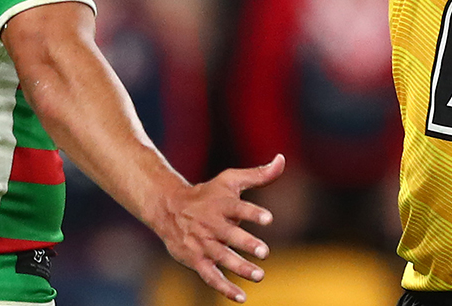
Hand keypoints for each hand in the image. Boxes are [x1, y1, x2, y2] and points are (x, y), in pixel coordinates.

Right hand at [155, 154, 284, 302]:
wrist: (169, 208)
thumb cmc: (208, 194)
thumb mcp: (231, 180)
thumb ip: (259, 174)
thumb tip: (282, 159)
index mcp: (221, 204)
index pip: (238, 208)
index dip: (252, 213)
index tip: (268, 219)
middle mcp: (211, 224)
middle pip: (229, 235)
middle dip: (246, 243)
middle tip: (264, 252)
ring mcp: (202, 243)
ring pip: (221, 257)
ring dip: (239, 267)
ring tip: (259, 275)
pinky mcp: (196, 260)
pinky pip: (210, 276)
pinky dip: (224, 288)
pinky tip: (242, 297)